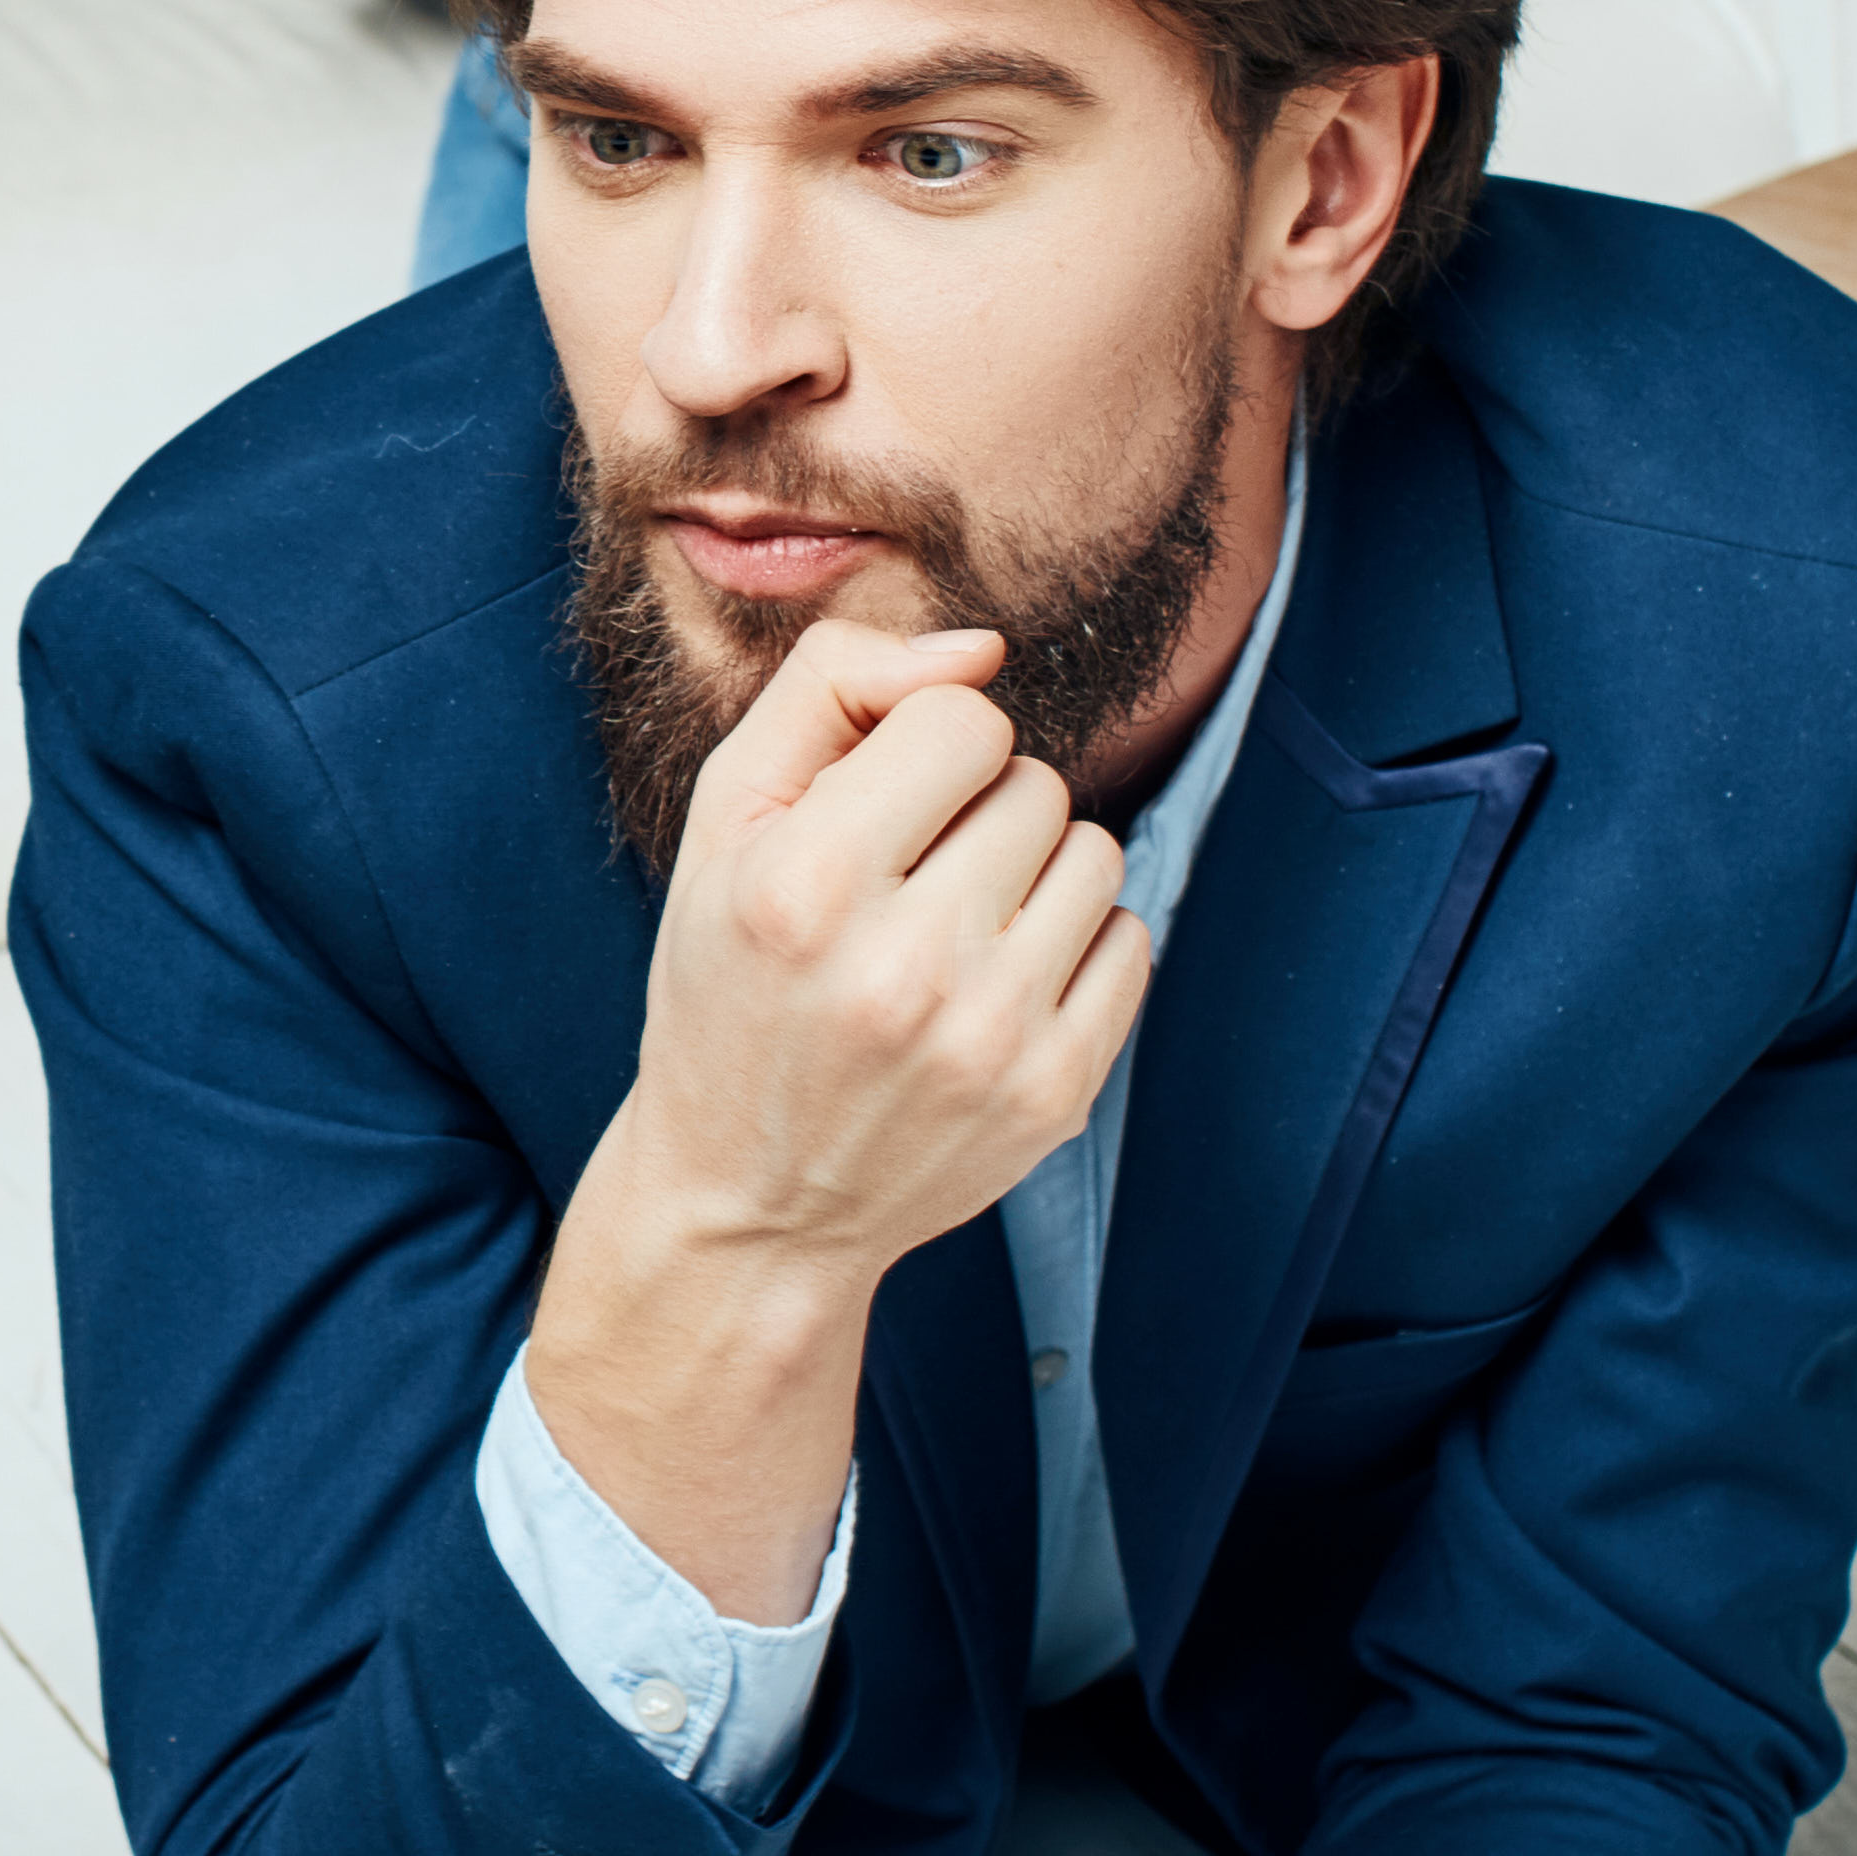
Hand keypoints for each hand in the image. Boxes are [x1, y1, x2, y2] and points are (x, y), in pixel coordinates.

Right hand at [531, 622, 1153, 1612]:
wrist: (750, 1204)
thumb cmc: (730, 986)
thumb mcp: (726, 821)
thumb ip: (830, 689)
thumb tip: (981, 651)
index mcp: (802, 885)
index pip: (964, 721)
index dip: (924, 747)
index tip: (880, 808)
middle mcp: (900, 967)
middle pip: (1034, 784)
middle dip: (976, 812)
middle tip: (908, 884)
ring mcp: (988, 1041)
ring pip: (1094, 853)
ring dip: (1034, 873)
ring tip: (955, 932)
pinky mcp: (1054, 1096)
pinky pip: (1131, 940)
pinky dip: (1074, 947)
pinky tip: (998, 986)